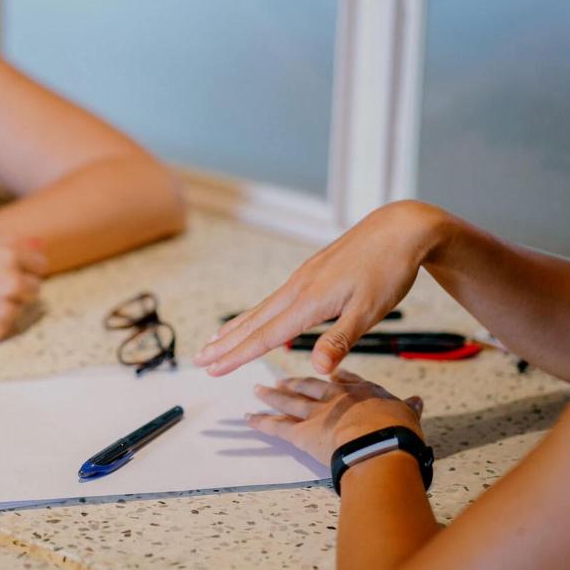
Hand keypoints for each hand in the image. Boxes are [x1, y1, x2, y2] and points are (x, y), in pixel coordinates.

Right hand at [0, 235, 47, 343]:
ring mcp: (5, 308)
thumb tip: (41, 243)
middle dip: (19, 287)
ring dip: (7, 304)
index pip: (40, 263)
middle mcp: (12, 281)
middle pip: (35, 287)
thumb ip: (8, 242)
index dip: (25, 266)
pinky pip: (7, 325)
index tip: (10, 270)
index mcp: (7, 254)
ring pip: (22, 308)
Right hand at [194, 201, 450, 375]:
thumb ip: (340, 340)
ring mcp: (302, 279)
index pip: (265, 335)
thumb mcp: (371, 310)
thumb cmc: (389, 270)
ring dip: (236, 328)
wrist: (400, 228)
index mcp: (309, 301)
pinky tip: (255, 317)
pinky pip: (273, 299)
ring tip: (214, 341)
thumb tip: (318, 370)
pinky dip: (256, 313)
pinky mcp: (310, 274)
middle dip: (225, 344)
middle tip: (198, 359)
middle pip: (253, 322)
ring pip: (261, 309)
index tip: (212, 369)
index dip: (237, 355)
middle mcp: (298, 289)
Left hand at [247, 370, 423, 464]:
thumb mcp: (408, 415)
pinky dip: (261, 422)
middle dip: (295, 383)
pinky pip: (276, 426)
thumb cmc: (397, 432)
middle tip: (281, 380)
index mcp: (361, 392)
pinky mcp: (301, 433)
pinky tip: (248, 418)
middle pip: (310, 387)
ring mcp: (316, 413)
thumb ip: (408, 407)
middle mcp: (335, 398)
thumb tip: (417, 401)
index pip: (345, 380)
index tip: (328, 372)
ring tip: (258, 391)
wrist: (379, 444)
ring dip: (272, 396)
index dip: (335, 377)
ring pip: (289, 401)